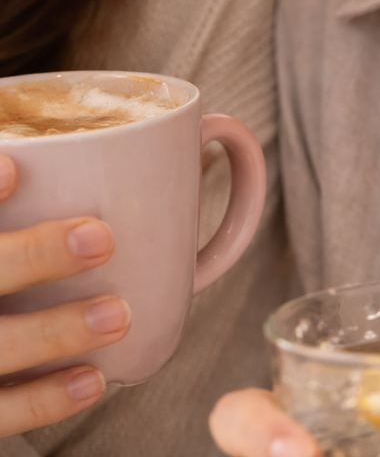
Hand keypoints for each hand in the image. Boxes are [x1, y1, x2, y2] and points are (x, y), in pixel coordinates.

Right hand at [0, 155, 131, 436]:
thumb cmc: (23, 270)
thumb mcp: (31, 230)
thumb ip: (65, 185)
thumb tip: (193, 134)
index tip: (18, 166)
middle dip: (32, 255)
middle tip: (101, 238)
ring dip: (54, 331)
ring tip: (118, 314)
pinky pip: (0, 412)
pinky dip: (43, 400)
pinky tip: (93, 379)